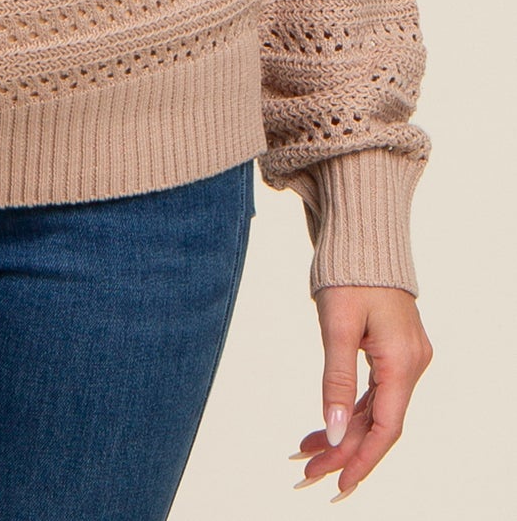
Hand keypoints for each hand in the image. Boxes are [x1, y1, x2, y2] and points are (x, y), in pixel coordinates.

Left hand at [291, 285, 432, 499]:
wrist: (364, 235)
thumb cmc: (349, 273)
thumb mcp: (337, 326)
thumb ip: (336, 380)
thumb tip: (330, 431)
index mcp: (402, 361)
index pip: (385, 427)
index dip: (362, 459)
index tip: (338, 483)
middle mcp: (411, 365)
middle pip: (379, 422)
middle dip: (344, 449)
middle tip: (307, 471)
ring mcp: (405, 359)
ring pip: (374, 409)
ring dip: (343, 431)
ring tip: (307, 452)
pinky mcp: (394, 351)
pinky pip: (373, 392)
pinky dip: (349, 409)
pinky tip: (325, 424)